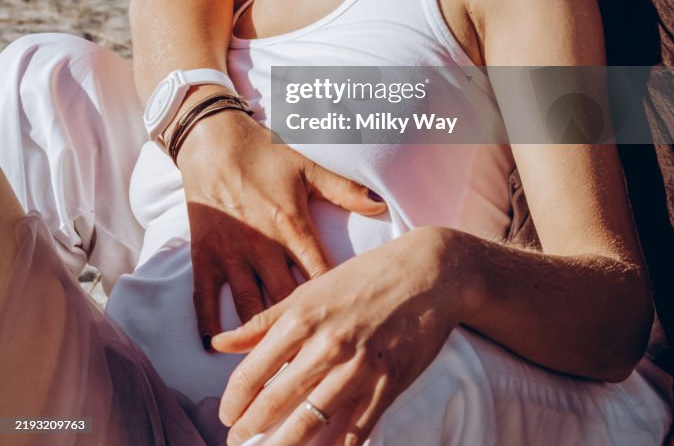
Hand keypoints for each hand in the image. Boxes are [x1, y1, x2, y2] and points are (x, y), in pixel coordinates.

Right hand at [176, 110, 386, 344]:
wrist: (214, 141)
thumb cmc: (265, 154)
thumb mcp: (307, 167)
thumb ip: (344, 189)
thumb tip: (380, 206)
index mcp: (292, 227)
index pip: (320, 276)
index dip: (335, 306)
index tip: (349, 332)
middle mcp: (262, 247)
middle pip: (287, 302)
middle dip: (301, 336)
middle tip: (316, 365)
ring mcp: (231, 254)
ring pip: (249, 308)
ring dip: (259, 341)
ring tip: (273, 370)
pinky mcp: (204, 255)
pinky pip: (206, 297)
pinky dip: (209, 325)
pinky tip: (216, 351)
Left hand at [213, 226, 458, 445]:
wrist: (426, 274)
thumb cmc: (364, 278)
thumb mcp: (310, 289)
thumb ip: (264, 320)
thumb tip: (218, 342)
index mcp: (301, 317)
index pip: (253, 371)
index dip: (234, 401)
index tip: (226, 416)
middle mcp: (325, 345)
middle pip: (275, 402)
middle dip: (250, 430)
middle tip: (238, 443)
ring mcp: (357, 368)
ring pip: (309, 424)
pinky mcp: (386, 386)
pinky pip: (353, 432)